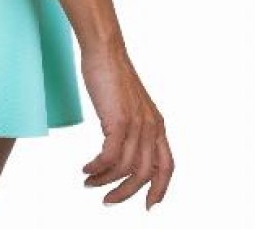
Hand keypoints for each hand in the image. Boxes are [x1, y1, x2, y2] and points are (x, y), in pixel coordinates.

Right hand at [79, 40, 174, 209]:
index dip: (160, 189)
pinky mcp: (119, 120)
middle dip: (126, 193)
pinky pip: (110, 157)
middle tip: (108, 200)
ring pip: (125, 169)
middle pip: (145, 174)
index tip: (149, 205)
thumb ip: (133, 126)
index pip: (167, 166)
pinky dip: (97, 168)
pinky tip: (87, 168)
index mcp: (157, 124)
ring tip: (90, 182)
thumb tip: (122, 147)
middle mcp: (151, 127)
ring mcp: (136, 124)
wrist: (105, 50)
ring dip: (105, 181)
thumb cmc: (112, 73)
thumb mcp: (131, 105)